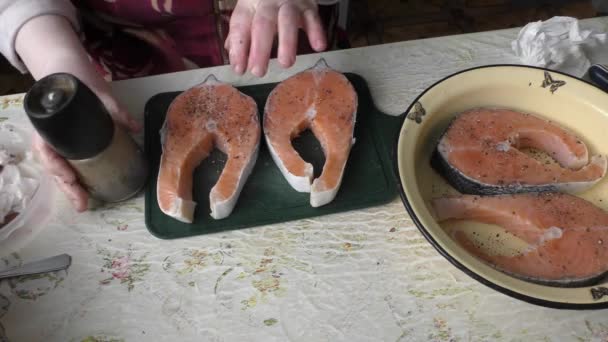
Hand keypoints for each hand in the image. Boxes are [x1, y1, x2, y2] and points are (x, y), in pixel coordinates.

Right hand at [16, 15, 139, 211]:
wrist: (69, 71)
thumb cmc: (78, 83)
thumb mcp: (98, 94)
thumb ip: (115, 109)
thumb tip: (135, 127)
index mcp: (50, 125)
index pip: (47, 151)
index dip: (58, 168)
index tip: (70, 179)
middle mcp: (50, 137)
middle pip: (54, 167)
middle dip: (67, 187)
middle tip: (82, 204)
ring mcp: (58, 142)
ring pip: (60, 170)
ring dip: (71, 188)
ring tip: (84, 204)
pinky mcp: (69, 145)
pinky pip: (69, 165)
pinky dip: (76, 179)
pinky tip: (86, 192)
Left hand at [225, 0, 326, 76]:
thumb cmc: (266, 5)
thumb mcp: (250, 14)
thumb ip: (242, 36)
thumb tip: (236, 61)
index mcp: (249, 5)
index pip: (241, 26)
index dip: (239, 48)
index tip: (239, 69)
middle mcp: (267, 2)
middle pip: (263, 24)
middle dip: (260, 49)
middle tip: (258, 71)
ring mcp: (289, 3)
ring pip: (287, 21)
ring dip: (287, 43)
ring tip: (286, 64)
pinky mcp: (308, 6)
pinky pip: (313, 18)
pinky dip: (316, 32)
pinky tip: (318, 47)